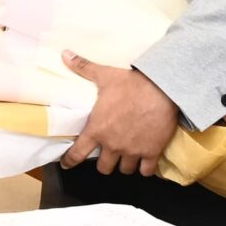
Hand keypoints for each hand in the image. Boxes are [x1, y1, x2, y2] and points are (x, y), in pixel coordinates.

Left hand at [59, 52, 180, 175]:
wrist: (161, 90)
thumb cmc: (130, 84)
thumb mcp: (104, 76)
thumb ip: (83, 68)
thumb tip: (64, 54)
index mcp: (97, 129)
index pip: (78, 154)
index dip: (70, 161)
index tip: (68, 165)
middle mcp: (113, 144)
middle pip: (104, 167)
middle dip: (104, 163)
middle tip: (107, 156)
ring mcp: (133, 150)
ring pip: (125, 170)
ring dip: (124, 165)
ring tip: (125, 158)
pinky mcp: (152, 152)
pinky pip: (147, 171)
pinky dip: (145, 169)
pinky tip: (145, 163)